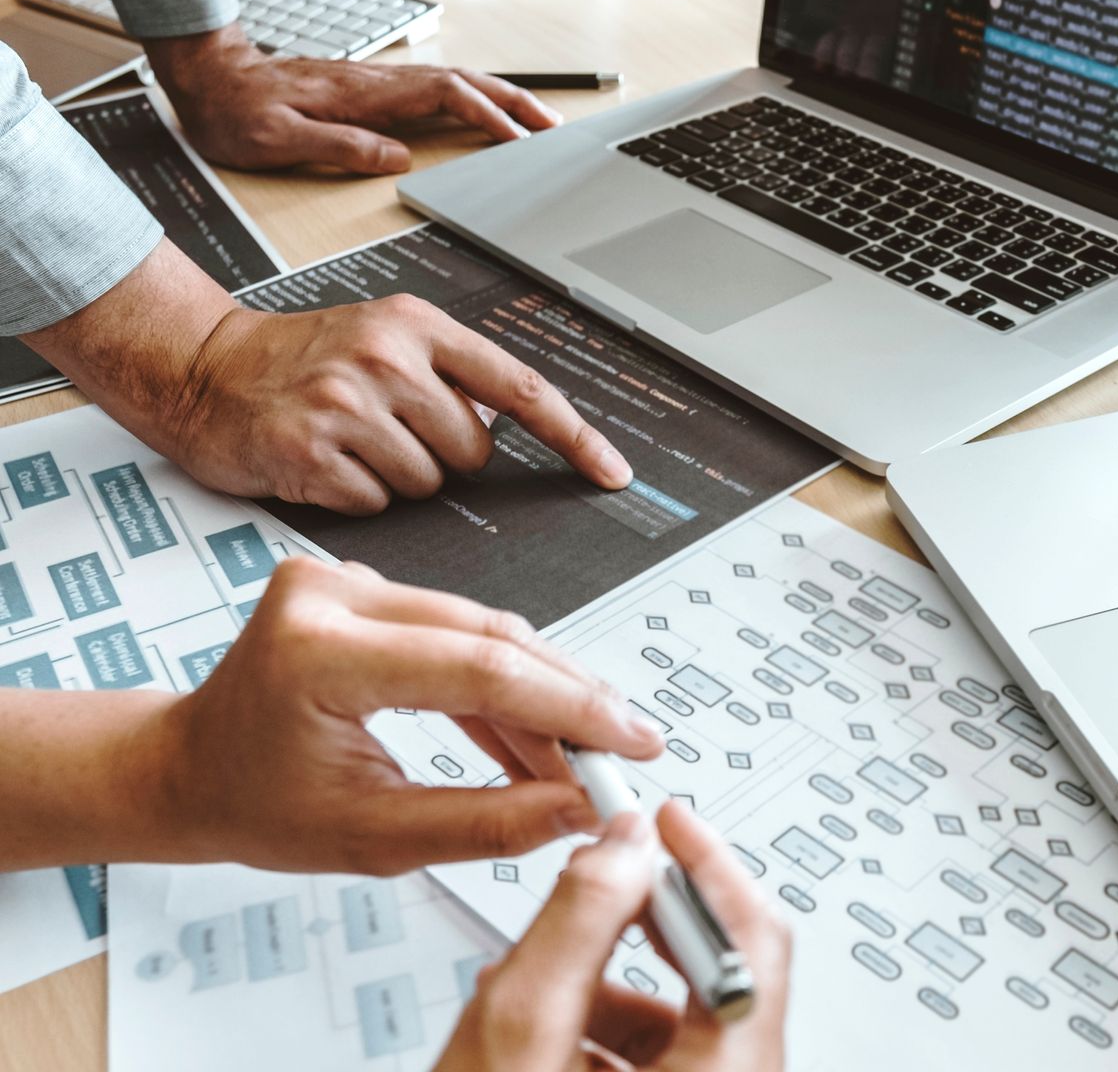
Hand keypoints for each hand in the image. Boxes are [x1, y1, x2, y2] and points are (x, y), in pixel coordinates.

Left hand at [145, 24, 560, 173]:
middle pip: (464, 82)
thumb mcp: (277, 139)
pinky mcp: (374, 91)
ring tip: (535, 122)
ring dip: (501, 98)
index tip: (516, 140)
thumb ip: (339, 146)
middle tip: (552, 128)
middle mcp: (379, 83)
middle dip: (514, 102)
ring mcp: (378, 84)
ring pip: (456, 82)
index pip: (445, 96)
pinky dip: (474, 99)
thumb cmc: (236, 113)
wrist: (208, 79)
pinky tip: (486, 113)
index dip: (487, 116)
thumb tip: (399, 159)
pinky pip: (438, 90)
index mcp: (365, 94)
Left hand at [155, 557, 664, 873]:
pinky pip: (460, 630)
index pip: (477, 670)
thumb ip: (487, 823)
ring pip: (485, 632)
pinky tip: (537, 734)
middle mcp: (329, 595)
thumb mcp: (373, 837)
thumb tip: (579, 808)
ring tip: (585, 755)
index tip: (629, 743)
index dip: (571, 709)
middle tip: (626, 748)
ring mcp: (346, 580)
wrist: (187, 769)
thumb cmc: (251, 803)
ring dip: (543, 694)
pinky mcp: (366, 584)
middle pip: (492, 639)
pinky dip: (503, 683)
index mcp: (316, 651)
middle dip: (570, 700)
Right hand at [167, 289, 634, 512]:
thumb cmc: (300, 361)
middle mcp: (386, 360)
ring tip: (351, 443)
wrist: (202, 368)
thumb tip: (508, 432)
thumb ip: (449, 375)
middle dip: (441, 455)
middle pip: (474, 451)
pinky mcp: (310, 452)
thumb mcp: (381, 339)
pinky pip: (376, 504)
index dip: (575, 436)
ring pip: (427, 484)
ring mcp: (347, 405)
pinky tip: (323, 463)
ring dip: (395, 478)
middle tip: (389, 432)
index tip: (612, 472)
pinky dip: (355, 497)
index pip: (520, 387)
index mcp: (418, 327)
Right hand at [437, 803, 789, 1071]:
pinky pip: (662, 1066)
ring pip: (681, 1025)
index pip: (753, 941)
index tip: (668, 822)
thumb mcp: (516, 1041)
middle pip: (720, 978)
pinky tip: (545, 1044)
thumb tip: (621, 849)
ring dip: (612, 988)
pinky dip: (605, 1040)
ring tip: (538, 993)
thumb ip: (575, 929)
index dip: (708, 864)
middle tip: (601, 885)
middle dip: (646, 926)